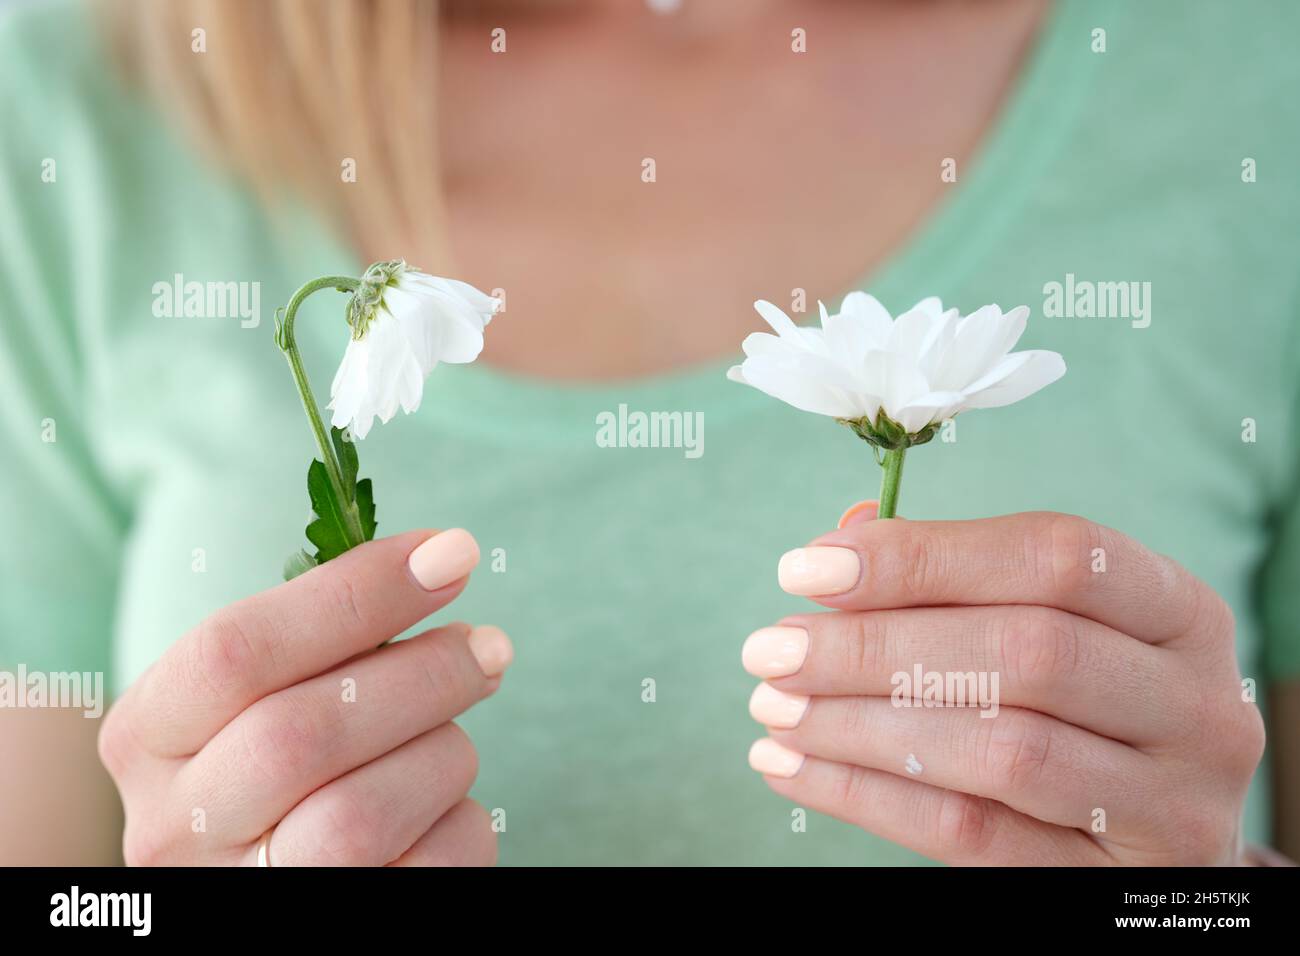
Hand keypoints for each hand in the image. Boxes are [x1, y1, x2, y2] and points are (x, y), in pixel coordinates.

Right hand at [98, 528, 511, 865]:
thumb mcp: (266, 691)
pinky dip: (460, 823)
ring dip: (442, 754)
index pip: (234, 651)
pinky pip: (425, 870)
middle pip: (301, 735)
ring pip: (361, 816)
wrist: (277, 872)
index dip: (356, 592)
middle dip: (421, 675)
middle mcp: (172, 827)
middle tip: (489, 646)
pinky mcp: (329, 932)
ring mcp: (241, 894)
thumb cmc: (285, 759)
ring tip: (455, 733)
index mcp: (147, 736)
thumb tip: (441, 558)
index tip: (450, 552)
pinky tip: (447, 804)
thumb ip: (324, 635)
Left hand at [744, 506, 1264, 864]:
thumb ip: (949, 578)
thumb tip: (837, 544)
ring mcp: (1170, 804)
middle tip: (770, 648)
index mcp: (1181, 610)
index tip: (806, 568)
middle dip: (876, 647)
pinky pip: (973, 836)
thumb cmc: (1074, 702)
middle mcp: (1196, 704)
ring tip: (773, 706)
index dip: (923, 556)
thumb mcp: (1044, 624)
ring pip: (1000, 750)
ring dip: (860, 725)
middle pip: (1028, 652)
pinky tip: (791, 765)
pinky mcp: (1113, 883)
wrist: (1147, 836)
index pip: (1056, 556)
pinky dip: (865, 798)